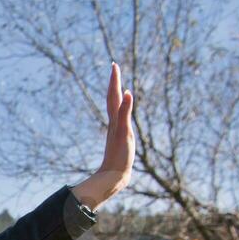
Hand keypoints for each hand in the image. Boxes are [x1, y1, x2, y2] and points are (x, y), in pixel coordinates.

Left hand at [72, 63, 134, 210]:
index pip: (113, 95)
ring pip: (115, 107)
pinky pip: (120, 118)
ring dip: (116, 93)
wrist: (114, 175)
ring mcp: (116, 129)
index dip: (114, 80)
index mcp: (115, 119)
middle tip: (115, 67)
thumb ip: (125, 112)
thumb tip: (126, 92)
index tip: (114, 64)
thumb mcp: (124, 131)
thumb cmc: (119, 155)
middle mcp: (114, 122)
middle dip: (114, 82)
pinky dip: (122, 109)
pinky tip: (123, 109)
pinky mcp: (120, 137)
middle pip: (112, 98)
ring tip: (117, 83)